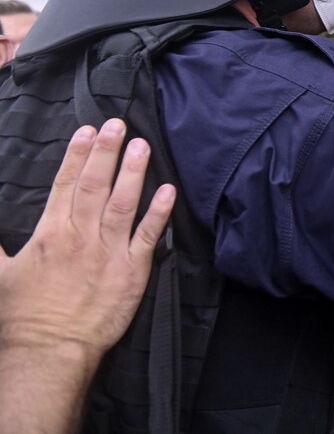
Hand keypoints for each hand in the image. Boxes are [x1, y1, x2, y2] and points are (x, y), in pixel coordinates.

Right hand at [0, 120, 174, 360]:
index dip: (78, 155)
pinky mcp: (133, 271)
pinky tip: (169, 189)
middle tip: (118, 124)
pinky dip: (160, 212)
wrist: (49, 351)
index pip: (66, 185)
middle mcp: (81, 237)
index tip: (87, 131)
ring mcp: (109, 252)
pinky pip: (149, 236)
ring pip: (124, 203)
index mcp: (51, 234)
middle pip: (96, 185)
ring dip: (133, 172)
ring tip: (141, 145)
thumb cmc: (23, 316)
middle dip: (106, 152)